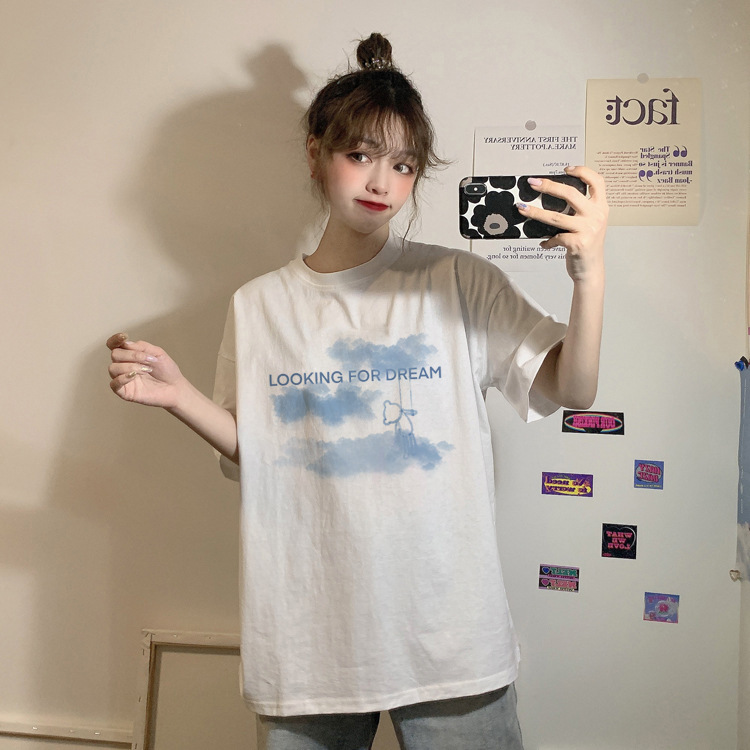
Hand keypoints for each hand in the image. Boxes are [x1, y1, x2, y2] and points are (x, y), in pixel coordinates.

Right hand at [106, 333, 185, 408]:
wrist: (175, 387)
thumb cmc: (166, 370)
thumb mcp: (158, 353)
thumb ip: (142, 347)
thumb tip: (125, 343)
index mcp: (129, 354)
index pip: (114, 345)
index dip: (115, 339)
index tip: (124, 336)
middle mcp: (123, 365)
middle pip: (115, 354)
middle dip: (132, 355)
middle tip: (149, 360)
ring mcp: (122, 378)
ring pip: (113, 368)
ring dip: (131, 366)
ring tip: (147, 370)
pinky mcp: (124, 391)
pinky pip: (114, 384)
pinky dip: (122, 378)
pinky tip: (134, 376)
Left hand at [516, 166, 607, 282]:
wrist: (591, 270)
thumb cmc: (587, 246)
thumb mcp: (589, 224)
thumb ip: (579, 210)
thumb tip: (552, 197)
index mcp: (600, 207)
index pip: (597, 182)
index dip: (583, 171)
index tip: (566, 169)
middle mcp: (596, 216)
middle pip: (571, 194)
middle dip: (549, 186)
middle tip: (533, 183)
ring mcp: (588, 229)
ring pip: (556, 216)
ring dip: (535, 212)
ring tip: (522, 208)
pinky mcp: (578, 243)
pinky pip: (556, 237)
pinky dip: (547, 240)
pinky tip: (543, 243)